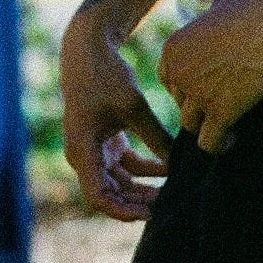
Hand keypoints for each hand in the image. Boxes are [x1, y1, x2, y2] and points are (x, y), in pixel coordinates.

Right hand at [60, 13, 171, 221]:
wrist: (89, 49)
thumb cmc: (105, 76)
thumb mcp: (134, 107)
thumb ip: (156, 137)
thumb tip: (179, 164)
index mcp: (82, 151)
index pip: (99, 196)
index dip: (123, 211)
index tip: (150, 213)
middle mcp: (83, 155)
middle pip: (109, 193)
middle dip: (136, 203)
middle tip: (166, 206)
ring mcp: (93, 149)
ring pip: (118, 182)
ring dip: (141, 189)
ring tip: (170, 192)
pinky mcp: (105, 141)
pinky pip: (125, 166)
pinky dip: (144, 170)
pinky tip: (167, 169)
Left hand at [159, 0, 262, 152]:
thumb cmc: (252, 9)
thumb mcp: (216, 10)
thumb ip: (209, 23)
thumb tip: (219, 12)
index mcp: (173, 49)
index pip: (169, 80)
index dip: (186, 87)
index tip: (204, 88)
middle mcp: (179, 73)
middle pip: (179, 103)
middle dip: (197, 105)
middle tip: (219, 105)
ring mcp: (197, 95)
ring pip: (191, 125)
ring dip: (206, 126)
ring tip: (226, 127)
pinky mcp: (219, 111)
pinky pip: (209, 142)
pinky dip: (218, 145)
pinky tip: (231, 140)